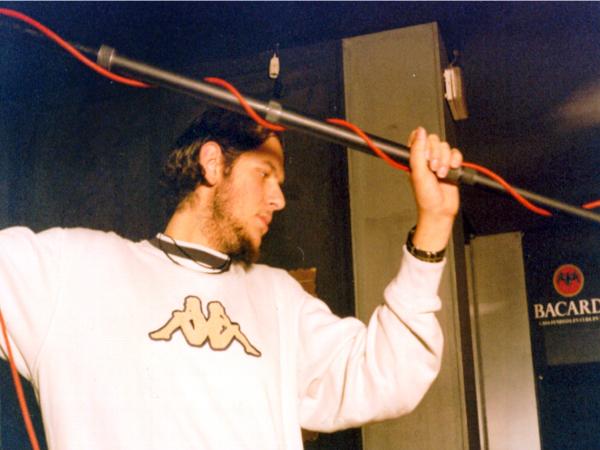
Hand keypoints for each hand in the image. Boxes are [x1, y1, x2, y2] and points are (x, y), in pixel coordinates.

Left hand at [408, 127, 462, 251]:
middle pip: (433, 140)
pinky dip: (455, 160)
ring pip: (445, 147)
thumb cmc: (425, 197)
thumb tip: (420, 132)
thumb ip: (417, 151)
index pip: (417, 139)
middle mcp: (427, 159)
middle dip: (436, 154)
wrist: (440, 210)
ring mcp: (440, 161)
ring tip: (441, 174)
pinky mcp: (452, 165)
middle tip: (432, 168)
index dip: (422, 143)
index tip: (424, 155)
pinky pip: (456, 153)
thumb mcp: (418, 172)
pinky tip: (451, 170)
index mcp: (414, 159)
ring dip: (445, 160)